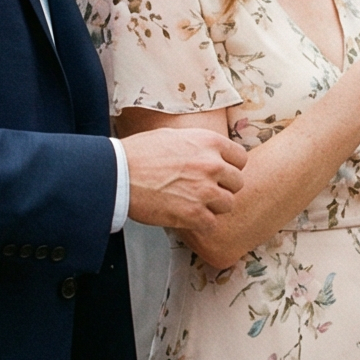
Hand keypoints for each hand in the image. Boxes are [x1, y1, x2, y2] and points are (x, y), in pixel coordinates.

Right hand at [122, 126, 249, 236]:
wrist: (118, 173)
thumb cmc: (139, 153)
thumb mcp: (174, 135)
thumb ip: (198, 144)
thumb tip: (208, 151)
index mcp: (209, 142)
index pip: (241, 158)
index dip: (230, 168)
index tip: (220, 174)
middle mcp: (212, 164)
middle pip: (237, 183)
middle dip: (223, 188)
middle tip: (205, 191)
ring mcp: (204, 190)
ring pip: (228, 204)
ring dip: (214, 207)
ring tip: (195, 204)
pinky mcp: (193, 214)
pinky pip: (212, 224)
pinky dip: (201, 224)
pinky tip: (187, 217)